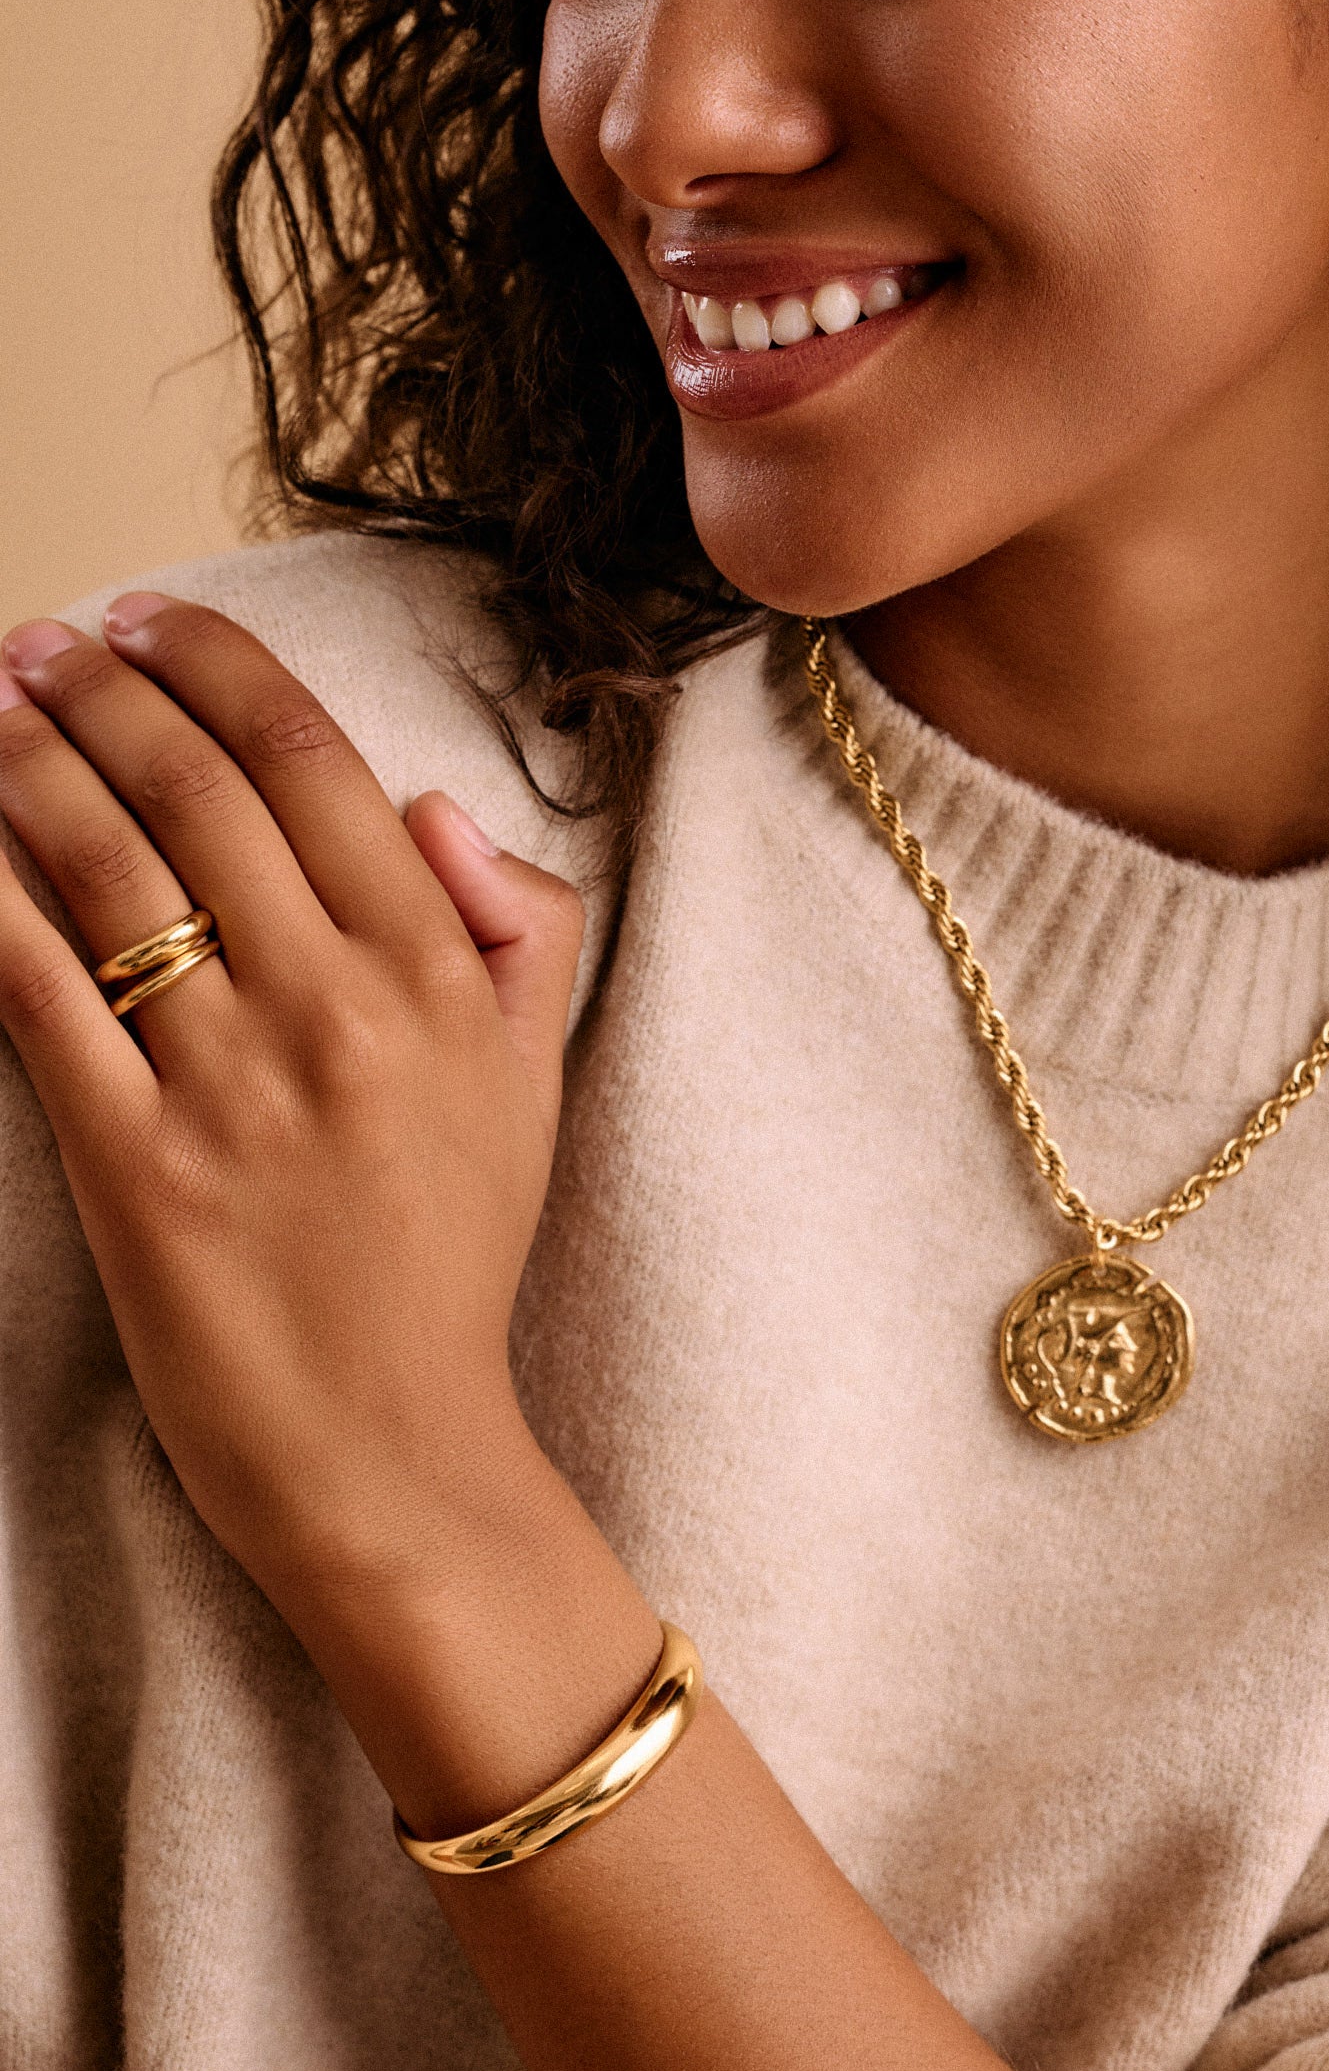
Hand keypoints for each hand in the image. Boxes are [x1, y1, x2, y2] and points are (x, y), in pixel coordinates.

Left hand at [0, 593, 586, 1627]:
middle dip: (100, 688)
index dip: (218, 667)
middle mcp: (338, 1007)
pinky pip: (38, 992)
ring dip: (29, 761)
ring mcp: (231, 1086)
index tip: (153, 620)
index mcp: (440, 972)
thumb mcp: (536, 1080)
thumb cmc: (451, 1258)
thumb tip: (430, 809)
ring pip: (107, 869)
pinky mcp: (135, 1166)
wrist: (393, 1450)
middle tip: (44, 639)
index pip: (315, 763)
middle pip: (196, 793)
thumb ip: (520, 925)